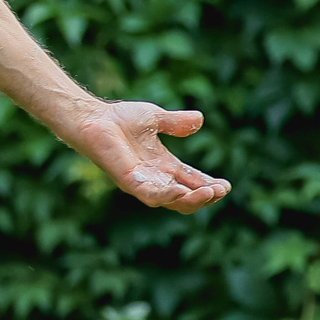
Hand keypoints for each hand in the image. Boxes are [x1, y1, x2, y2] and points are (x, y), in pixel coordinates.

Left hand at [69, 101, 229, 212]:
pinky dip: (166, 195)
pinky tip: (180, 192)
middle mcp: (154, 178)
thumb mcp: (156, 118)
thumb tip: (199, 119)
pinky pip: (150, 195)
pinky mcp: (128, 181)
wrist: (93, 118)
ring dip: (192, 200)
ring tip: (209, 193)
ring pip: (171, 201)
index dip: (208, 186)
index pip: (190, 182)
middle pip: (184, 198)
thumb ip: (176, 123)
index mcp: (163, 166)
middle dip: (204, 197)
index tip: (225, 186)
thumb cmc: (119, 119)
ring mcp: (141, 182)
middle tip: (220, 191)